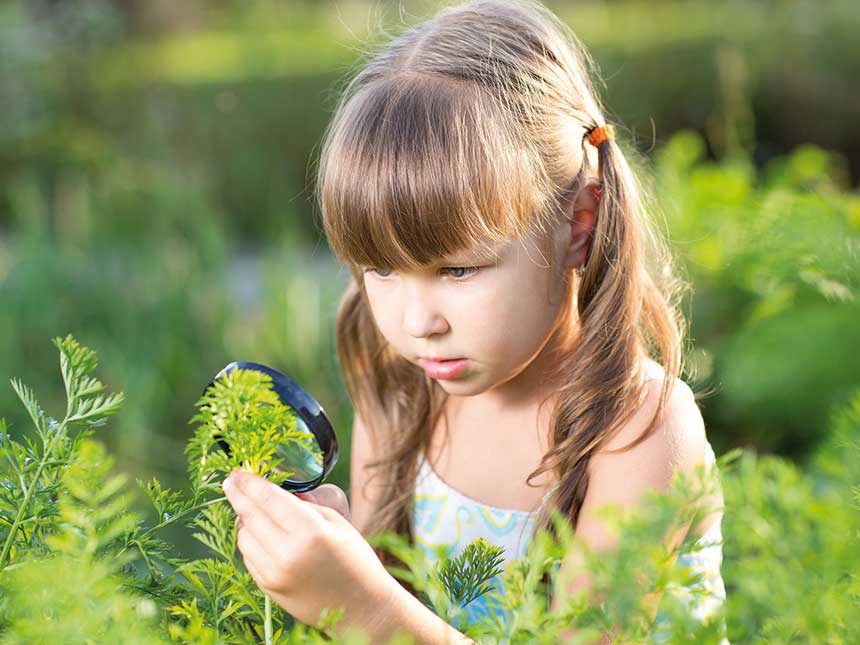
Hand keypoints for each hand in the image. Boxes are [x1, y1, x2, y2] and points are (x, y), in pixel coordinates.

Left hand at [222, 471, 399, 635]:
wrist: (362, 607)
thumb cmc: (356, 560)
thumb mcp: (337, 523)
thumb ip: (306, 505)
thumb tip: (278, 491)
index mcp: (309, 532)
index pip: (268, 499)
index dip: (249, 483)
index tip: (238, 472)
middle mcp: (287, 554)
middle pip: (250, 516)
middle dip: (238, 495)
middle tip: (231, 481)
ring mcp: (275, 574)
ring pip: (244, 538)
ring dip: (244, 520)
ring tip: (250, 510)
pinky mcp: (269, 588)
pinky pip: (249, 558)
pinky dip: (250, 542)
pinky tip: (259, 534)